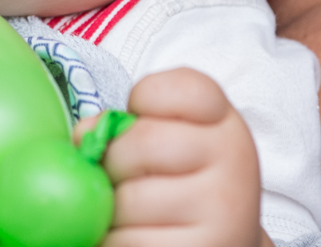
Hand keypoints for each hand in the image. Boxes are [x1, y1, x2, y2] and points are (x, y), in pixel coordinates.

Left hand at [77, 68, 271, 246]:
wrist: (217, 240)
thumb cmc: (178, 184)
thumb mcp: (165, 139)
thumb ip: (126, 124)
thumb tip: (85, 137)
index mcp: (224, 123)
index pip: (182, 88)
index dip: (145, 98)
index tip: (140, 116)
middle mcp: (235, 162)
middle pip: (140, 143)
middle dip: (114, 163)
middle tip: (129, 178)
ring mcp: (225, 211)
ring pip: (128, 200)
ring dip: (111, 211)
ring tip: (134, 214)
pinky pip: (128, 241)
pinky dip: (114, 241)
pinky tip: (136, 237)